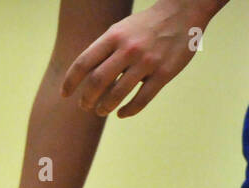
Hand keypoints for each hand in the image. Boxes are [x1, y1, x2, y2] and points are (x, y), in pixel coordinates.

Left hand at [61, 0, 219, 118]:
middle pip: (97, 82)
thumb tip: (81, 76)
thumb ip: (102, 50)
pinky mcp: (164, 73)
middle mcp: (129, 49)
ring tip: (101, 111)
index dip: (70, 82)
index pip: (84, 63)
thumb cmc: (145, 26)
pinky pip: (141, 100)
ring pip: (117, 95)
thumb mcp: (120, 30)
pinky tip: (121, 114)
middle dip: (87, 99)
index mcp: (114, 36)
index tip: (65, 95)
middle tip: (85, 106)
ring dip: (104, 108)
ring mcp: (147, 62)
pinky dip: (128, 111)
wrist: (183, 12)